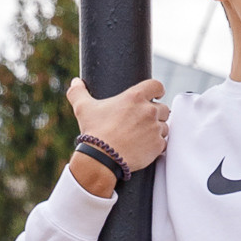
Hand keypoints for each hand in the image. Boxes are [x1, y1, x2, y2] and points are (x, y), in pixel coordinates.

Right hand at [65, 75, 169, 197]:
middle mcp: (149, 111)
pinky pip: (164, 142)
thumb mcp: (82, 108)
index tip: (156, 95)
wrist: (102, 159)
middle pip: (164, 108)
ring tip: (144, 134)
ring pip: (165, 126)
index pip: (157, 86)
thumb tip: (75, 82)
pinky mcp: (158, 146)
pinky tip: (146, 146)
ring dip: (158, 129)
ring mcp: (155, 129)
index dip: (157, 90)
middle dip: (156, 113)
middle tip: (144, 120)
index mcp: (135, 97)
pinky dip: (157, 144)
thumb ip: (78, 92)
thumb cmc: (94, 132)